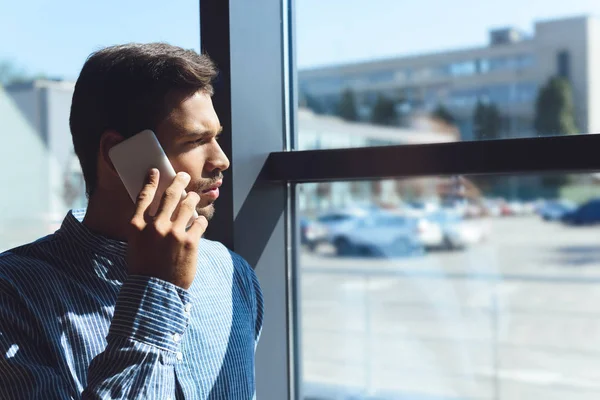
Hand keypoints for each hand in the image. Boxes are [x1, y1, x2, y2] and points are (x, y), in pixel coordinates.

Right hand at [126, 169, 206, 288]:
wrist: (154, 292)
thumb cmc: (144, 270)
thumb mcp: (135, 246)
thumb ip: (144, 228)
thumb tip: (157, 212)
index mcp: (136, 227)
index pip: (143, 197)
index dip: (150, 181)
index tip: (155, 171)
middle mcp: (155, 226)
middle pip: (169, 195)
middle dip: (179, 182)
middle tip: (184, 176)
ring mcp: (173, 233)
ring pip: (188, 205)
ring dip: (192, 198)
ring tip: (193, 197)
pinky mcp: (190, 242)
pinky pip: (200, 222)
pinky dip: (200, 221)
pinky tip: (199, 222)